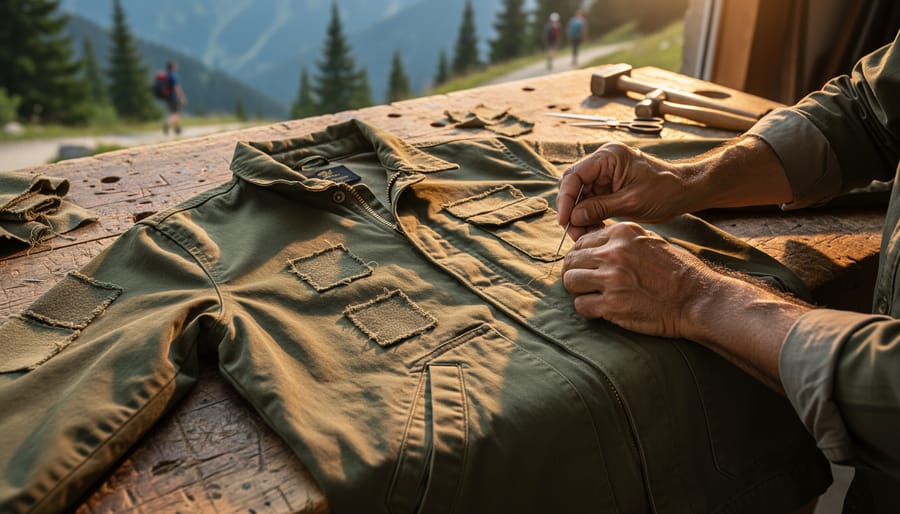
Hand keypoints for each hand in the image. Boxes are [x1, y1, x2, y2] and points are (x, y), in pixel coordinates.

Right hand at [557, 142, 696, 240]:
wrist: (685, 191)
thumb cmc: (665, 190)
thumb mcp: (632, 201)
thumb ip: (601, 207)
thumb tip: (574, 217)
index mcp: (609, 157)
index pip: (575, 174)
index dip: (566, 198)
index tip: (565, 220)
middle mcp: (603, 162)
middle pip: (574, 185)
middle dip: (572, 210)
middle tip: (574, 233)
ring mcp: (605, 174)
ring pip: (581, 197)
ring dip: (580, 217)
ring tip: (585, 236)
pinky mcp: (609, 187)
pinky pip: (591, 202)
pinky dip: (590, 217)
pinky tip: (593, 231)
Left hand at [562, 222, 717, 339]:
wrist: (698, 299)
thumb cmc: (678, 271)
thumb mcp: (651, 241)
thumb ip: (622, 240)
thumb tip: (595, 243)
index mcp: (623, 234)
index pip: (582, 241)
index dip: (581, 256)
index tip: (588, 266)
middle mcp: (614, 253)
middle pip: (571, 260)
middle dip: (574, 272)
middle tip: (584, 283)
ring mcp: (612, 279)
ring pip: (570, 281)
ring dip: (577, 290)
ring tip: (590, 295)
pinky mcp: (612, 305)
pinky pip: (581, 305)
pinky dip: (586, 309)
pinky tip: (599, 309)